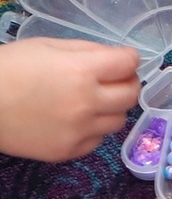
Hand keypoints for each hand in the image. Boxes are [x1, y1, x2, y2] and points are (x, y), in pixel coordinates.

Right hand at [0, 38, 139, 160]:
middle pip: (131, 95)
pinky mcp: (65, 153)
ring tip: (94, 100)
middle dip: (127, 82)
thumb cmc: (13, 67)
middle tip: (115, 79)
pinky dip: (94, 129)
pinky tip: (77, 119)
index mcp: (82, 71)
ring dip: (112, 107)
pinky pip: (97, 141)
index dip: (129, 58)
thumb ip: (88, 52)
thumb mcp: (52, 46)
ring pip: (118, 121)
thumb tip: (117, 59)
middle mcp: (86, 103)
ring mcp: (77, 131)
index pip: (129, 63)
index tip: (122, 59)